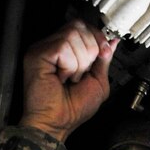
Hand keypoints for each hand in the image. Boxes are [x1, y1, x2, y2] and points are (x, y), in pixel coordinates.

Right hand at [19, 20, 118, 141]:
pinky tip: (61, 78)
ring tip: (70, 78)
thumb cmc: (73, 109)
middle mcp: (54, 46)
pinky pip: (63, 46)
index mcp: (67, 51)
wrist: (57, 124)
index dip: (97, 37)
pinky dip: (69, 66)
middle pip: (79, 25)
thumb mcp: (98, 82)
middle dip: (90, 50)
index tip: (102, 54)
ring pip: (72, 34)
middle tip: (82, 73)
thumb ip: (104, 60)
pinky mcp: (37, 54)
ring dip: (79, 62)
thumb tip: (112, 42)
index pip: (83, 26)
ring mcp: (44, 48)